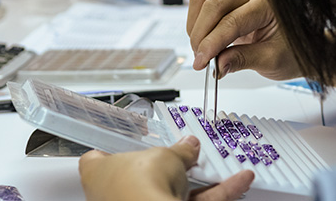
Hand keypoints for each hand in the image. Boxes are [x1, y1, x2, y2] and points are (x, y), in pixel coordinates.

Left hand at [79, 135, 253, 200]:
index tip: (120, 141)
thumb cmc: (138, 188)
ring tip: (220, 165)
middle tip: (188, 153)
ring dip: (200, 179)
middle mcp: (117, 196)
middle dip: (172, 164)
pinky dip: (218, 192)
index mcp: (99, 174)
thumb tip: (188, 146)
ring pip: (174, 191)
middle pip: (145, 174)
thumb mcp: (165, 155)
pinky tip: (239, 180)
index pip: (96, 159)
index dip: (109, 149)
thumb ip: (180, 151)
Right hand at [187, 0, 301, 79]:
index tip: (201, 62)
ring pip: (203, 0)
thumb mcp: (272, 60)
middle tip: (200, 61)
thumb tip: (218, 65)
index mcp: (268, 4)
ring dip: (196, 27)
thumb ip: (244, 60)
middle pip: (212, 5)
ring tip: (203, 51)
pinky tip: (205, 41)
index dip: (211, 43)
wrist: (299, 44)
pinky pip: (203, 3)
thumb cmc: (293, 49)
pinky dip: (197, 23)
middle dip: (200, 36)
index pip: (231, 21)